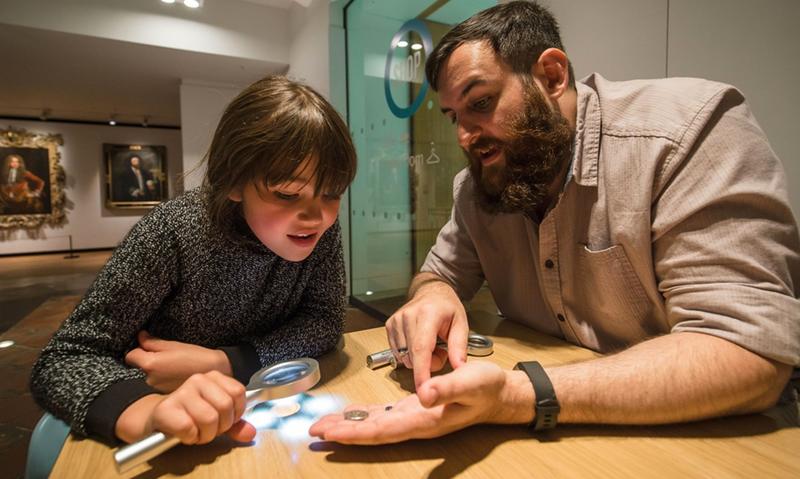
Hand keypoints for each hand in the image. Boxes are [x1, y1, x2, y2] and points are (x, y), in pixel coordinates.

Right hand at [116, 371, 255, 443]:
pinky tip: (184, 434)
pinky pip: (189, 429)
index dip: (235, 413)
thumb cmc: (190, 415)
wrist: (159, 418)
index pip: (238, 392)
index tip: (225, 419)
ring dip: (205, 434)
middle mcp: (198, 380)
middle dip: (221, 426)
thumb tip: (251, 433)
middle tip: (209, 429)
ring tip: (197, 431)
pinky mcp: (166, 409)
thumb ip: (236, 424)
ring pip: (209, 419)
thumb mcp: (217, 416)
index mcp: (213, 377)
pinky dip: (190, 438)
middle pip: (225, 406)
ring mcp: (182, 392)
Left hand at [125, 331, 232, 391]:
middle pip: (137, 368)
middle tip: (163, 359)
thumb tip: (141, 337)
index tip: (146, 349)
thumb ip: (153, 342)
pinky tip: (173, 377)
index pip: (130, 356)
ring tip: (171, 369)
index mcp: (150, 364)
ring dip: (153, 373)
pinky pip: (154, 386)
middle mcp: (149, 379)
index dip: (138, 350)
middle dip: (145, 363)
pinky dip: (160, 382)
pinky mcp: (163, 397)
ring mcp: (155, 390)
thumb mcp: (175, 345)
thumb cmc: (197, 358)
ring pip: (145, 377)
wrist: (216, 375)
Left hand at [309, 362, 523, 444]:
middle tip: (313, 432)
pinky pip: (384, 415)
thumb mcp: (471, 381)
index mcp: (425, 419)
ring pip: (375, 425)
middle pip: (373, 431)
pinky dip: (364, 416)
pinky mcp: (415, 409)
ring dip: (349, 426)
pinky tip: (350, 415)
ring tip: (322, 426)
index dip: (355, 432)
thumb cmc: (486, 386)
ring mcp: (415, 418)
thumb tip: (423, 393)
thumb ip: (447, 387)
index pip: (383, 429)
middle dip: (343, 432)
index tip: (330, 434)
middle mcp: (416, 423)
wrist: (499, 393)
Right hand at [386, 279, 468, 388]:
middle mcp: (408, 316)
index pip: (421, 348)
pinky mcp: (389, 325)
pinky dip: (409, 354)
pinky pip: (398, 352)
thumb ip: (459, 348)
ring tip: (430, 345)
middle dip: (428, 363)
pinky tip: (418, 343)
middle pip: (413, 356)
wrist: (431, 292)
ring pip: (404, 357)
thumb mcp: (461, 324)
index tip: (424, 391)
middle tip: (441, 351)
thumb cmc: (447, 308)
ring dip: (418, 359)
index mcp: (428, 314)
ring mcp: (396, 320)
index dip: (421, 372)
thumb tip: (459, 370)